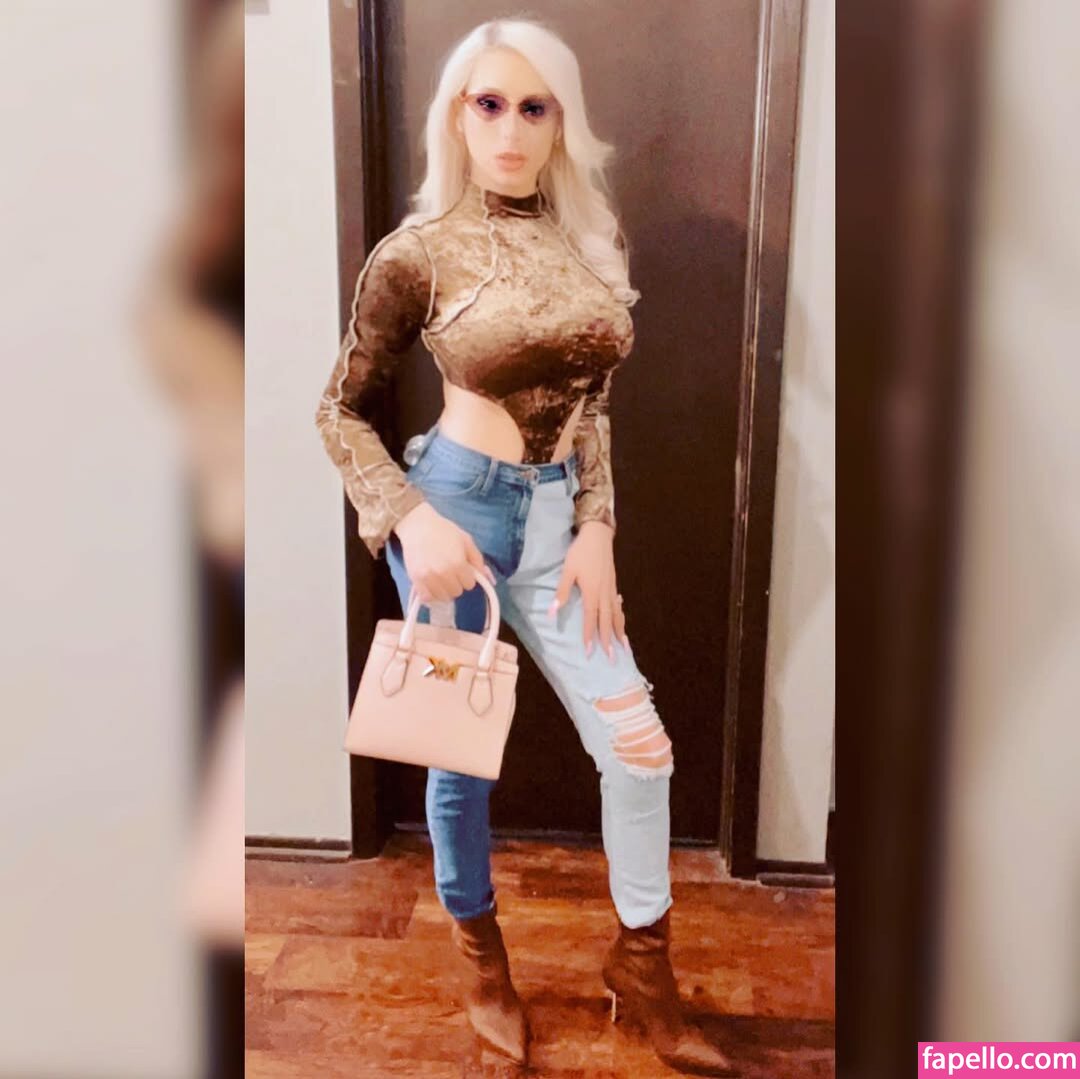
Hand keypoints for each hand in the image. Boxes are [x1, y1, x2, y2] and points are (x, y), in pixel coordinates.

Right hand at [393, 501, 496, 602]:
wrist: (418, 526)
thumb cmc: (443, 531)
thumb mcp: (466, 541)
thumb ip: (478, 560)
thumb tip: (487, 578)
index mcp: (458, 563)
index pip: (469, 584)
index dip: (467, 577)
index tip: (462, 570)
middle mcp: (443, 572)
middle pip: (457, 592)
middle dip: (456, 583)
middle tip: (451, 572)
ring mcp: (428, 577)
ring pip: (442, 597)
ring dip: (444, 590)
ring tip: (441, 578)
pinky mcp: (415, 579)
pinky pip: (426, 597)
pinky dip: (430, 594)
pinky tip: (431, 584)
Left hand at [549, 521, 627, 660]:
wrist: (598, 536)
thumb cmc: (580, 552)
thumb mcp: (568, 571)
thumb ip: (562, 592)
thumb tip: (551, 613)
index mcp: (592, 592)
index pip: (590, 619)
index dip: (590, 636)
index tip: (591, 652)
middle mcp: (604, 594)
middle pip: (607, 621)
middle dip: (609, 640)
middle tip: (613, 658)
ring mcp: (611, 589)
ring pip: (616, 615)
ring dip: (620, 632)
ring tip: (624, 647)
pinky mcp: (613, 584)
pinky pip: (618, 606)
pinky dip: (621, 617)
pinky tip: (622, 622)